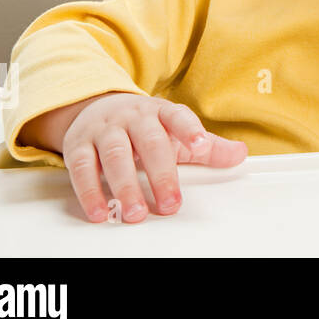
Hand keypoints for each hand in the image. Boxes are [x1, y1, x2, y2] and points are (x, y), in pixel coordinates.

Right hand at [58, 93, 247, 223]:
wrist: (98, 105)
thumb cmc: (145, 125)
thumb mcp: (176, 130)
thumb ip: (208, 146)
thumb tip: (240, 154)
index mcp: (161, 111)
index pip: (178, 116)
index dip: (190, 130)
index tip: (201, 146)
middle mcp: (132, 117)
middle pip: (149, 142)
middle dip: (161, 175)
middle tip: (170, 203)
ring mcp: (105, 130)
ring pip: (115, 156)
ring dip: (125, 187)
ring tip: (136, 213)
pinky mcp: (78, 145)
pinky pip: (82, 168)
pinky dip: (90, 192)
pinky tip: (100, 211)